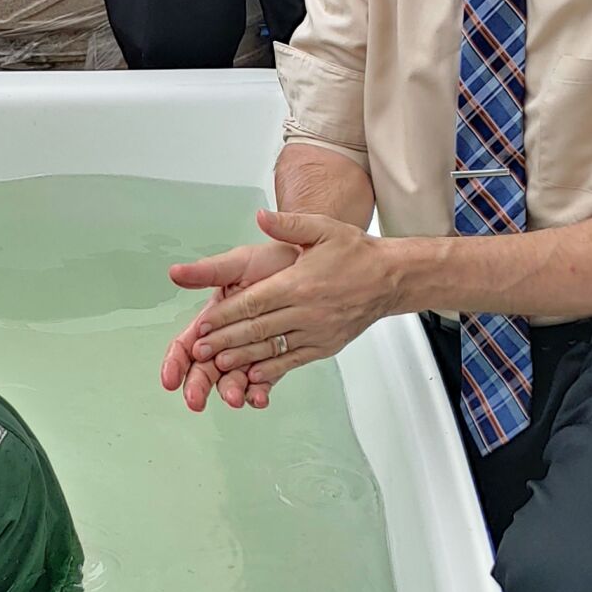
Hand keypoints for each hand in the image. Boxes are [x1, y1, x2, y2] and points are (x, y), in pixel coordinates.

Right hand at [161, 237, 298, 411]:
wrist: (312, 265)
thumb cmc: (274, 262)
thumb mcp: (238, 264)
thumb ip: (207, 272)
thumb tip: (176, 273)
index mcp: (214, 318)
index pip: (187, 345)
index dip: (175, 363)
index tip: (170, 379)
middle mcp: (228, 338)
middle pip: (205, 369)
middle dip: (198, 386)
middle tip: (196, 400)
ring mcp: (251, 351)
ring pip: (233, 379)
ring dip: (230, 391)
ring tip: (235, 398)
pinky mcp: (275, 359)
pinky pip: (264, 381)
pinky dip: (259, 391)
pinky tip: (259, 397)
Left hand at [183, 207, 395, 382]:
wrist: (391, 277)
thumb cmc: (356, 252)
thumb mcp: (322, 228)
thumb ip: (288, 224)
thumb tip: (261, 216)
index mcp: (300, 282)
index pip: (254, 302)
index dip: (225, 315)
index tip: (203, 323)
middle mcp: (307, 310)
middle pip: (257, 329)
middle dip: (225, 340)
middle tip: (199, 350)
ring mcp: (317, 331)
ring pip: (273, 348)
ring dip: (242, 359)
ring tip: (218, 365)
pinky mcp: (326, 346)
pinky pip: (294, 360)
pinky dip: (272, 369)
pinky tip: (252, 375)